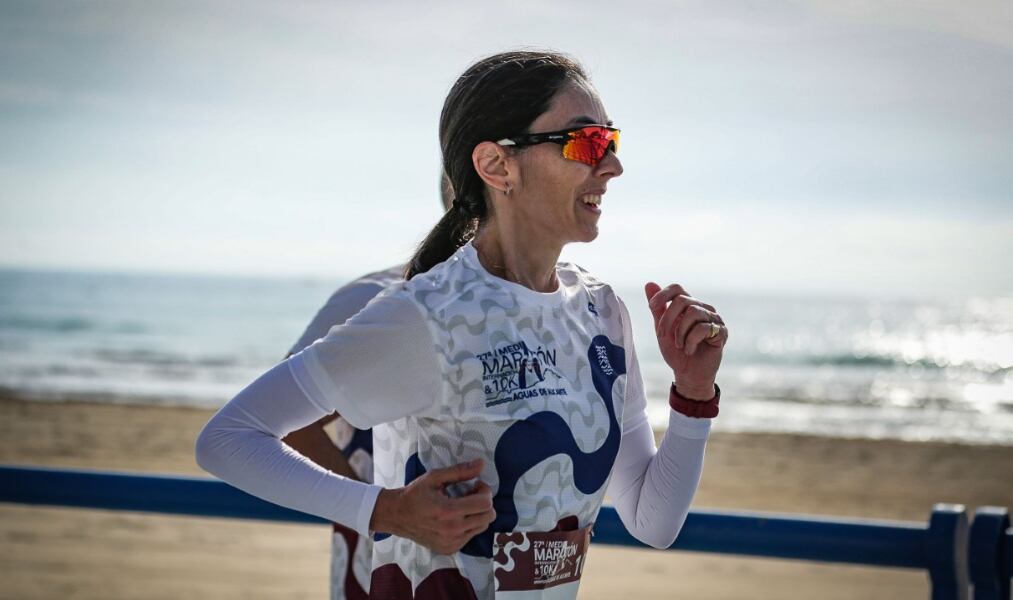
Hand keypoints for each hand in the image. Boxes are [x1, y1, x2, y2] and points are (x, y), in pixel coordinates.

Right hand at [369, 458, 495, 554]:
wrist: (396, 516)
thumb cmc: (415, 494)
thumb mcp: (435, 477)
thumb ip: (460, 471)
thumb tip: (482, 463)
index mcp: (448, 511)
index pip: (485, 504)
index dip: (485, 491)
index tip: (475, 484)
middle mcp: (452, 530)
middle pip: (488, 516)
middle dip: (484, 502)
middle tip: (470, 494)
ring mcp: (452, 542)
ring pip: (482, 527)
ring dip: (478, 514)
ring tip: (463, 505)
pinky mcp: (450, 549)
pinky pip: (471, 536)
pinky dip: (469, 525)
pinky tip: (456, 517)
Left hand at [645, 282, 727, 399]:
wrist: (689, 375)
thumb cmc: (676, 352)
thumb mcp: (662, 330)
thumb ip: (658, 308)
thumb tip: (649, 283)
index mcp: (688, 306)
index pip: (677, 289)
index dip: (663, 294)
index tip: (652, 307)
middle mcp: (702, 309)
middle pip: (682, 300)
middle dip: (668, 319)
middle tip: (664, 336)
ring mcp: (714, 319)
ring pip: (693, 312)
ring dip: (680, 332)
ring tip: (680, 346)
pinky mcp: (722, 332)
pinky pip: (703, 328)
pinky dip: (691, 341)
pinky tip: (689, 350)